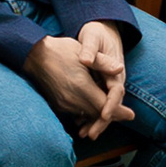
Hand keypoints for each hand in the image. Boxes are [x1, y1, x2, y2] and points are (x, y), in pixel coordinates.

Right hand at [26, 25, 134, 139]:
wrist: (34, 55)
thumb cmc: (61, 50)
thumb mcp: (83, 51)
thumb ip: (103, 62)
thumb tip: (120, 69)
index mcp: (81, 86)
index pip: (105, 106)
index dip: (119, 111)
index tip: (131, 115)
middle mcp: (72, 99)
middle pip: (97, 114)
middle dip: (112, 116)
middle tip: (126, 115)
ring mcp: (64, 104)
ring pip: (88, 115)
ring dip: (100, 116)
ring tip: (112, 114)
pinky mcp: (58, 105)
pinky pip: (77, 113)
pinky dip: (88, 113)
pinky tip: (94, 110)